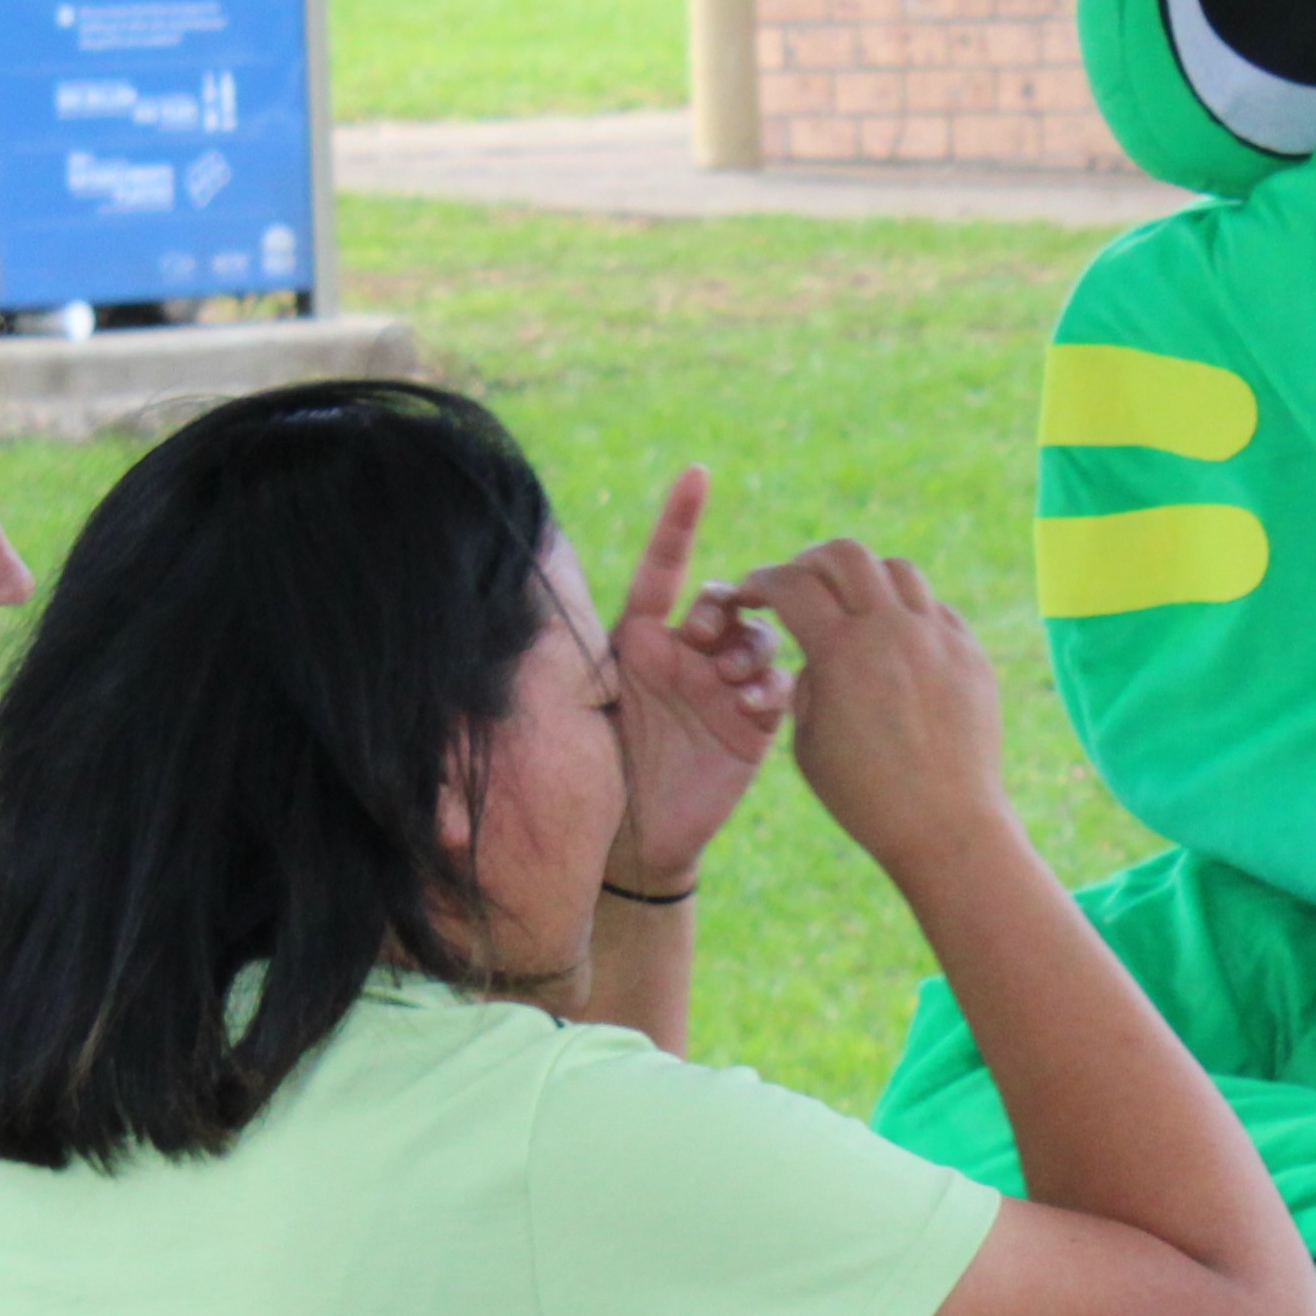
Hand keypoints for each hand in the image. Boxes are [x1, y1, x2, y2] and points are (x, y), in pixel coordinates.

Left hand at [602, 468, 782, 897]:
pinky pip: (777, 689)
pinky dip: (772, 686)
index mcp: (640, 639)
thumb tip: (537, 599)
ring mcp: (724, 689)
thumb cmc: (590, 771)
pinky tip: (753, 703)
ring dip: (751, 647)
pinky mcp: (752, 726)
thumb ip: (573, 658)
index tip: (697, 475)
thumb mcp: (574, 705)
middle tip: (706, 633)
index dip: (680, 520)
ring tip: (731, 679)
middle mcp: (688, 656)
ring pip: (758, 640)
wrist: (629, 841)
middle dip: (725, 605)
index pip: (664, 567)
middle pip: (726, 602)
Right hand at [731, 540, 1016, 879]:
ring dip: (864, 578)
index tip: (751, 592)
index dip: (761, 581)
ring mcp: (938, 638)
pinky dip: (906, 611)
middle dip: (810, 561)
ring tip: (850, 605)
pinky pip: (934, 608)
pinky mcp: (970, 655)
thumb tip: (818, 648)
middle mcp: (893, 631)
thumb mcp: (809, 741)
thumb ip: (807, 681)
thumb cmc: (865, 797)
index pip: (792, 585)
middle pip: (846, 554)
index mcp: (842, 651)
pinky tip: (893, 640)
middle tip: (798, 582)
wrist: (947, 827)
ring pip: (897, 569)